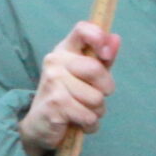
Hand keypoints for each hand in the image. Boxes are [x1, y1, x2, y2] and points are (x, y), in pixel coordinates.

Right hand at [20, 21, 117, 155]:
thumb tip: (116, 38)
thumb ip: (102, 59)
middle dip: (105, 89)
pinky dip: (89, 125)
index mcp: (64, 50)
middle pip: (96, 69)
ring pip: (96, 98)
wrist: (39, 125)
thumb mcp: (86, 76)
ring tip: (81, 111)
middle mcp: (55, 62)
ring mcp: (53, 82)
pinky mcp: (55, 104)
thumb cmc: (68, 97)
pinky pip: (89, 116)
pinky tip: (77, 123)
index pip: (82, 29)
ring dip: (96, 111)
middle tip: (93, 97)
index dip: (99, 37)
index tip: (106, 55)